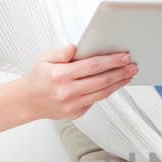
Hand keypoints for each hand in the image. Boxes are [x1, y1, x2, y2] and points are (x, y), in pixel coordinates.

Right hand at [22, 44, 136, 120]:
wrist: (28, 101)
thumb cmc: (38, 78)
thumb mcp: (45, 58)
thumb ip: (61, 52)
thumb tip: (76, 48)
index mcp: (60, 75)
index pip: (92, 66)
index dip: (111, 61)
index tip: (124, 56)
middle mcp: (67, 91)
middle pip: (102, 81)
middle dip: (120, 72)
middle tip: (133, 66)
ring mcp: (72, 104)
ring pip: (102, 93)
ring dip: (118, 83)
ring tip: (129, 75)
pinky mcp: (76, 113)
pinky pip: (95, 100)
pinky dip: (107, 91)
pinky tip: (115, 84)